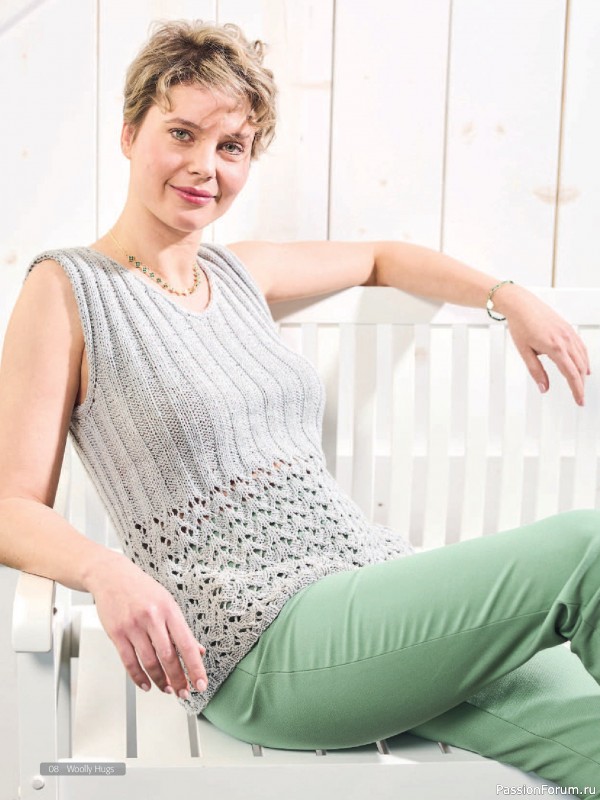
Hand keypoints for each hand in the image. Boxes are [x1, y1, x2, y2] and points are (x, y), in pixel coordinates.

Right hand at [86, 553, 207, 697]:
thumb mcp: (167, 603)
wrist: (111, 576)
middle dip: (178, 679)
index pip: (187, 644)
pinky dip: (139, 677)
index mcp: (169, 610)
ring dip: (160, 680)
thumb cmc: (141, 589)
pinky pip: (129, 661)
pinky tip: (146, 684)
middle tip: (184, 692)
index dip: (195, 667)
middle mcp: (152, 618)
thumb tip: (198, 651)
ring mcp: (133, 626)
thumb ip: (181, 629)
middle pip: (168, 657)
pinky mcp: (117, 633)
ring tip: (167, 689)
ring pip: (149, 662)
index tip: (200, 683)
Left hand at [494, 283, 589, 405]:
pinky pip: (581, 347)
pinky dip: (584, 359)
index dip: (577, 390)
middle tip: (579, 398)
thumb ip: (536, 371)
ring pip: (583, 357)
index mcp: (555, 348)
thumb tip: (544, 388)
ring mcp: (569, 333)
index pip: (571, 375)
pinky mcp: (568, 329)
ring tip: (581, 385)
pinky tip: (584, 366)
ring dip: (583, 373)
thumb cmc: (520, 325)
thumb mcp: (525, 352)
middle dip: (580, 385)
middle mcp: (566, 340)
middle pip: (579, 368)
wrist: (521, 304)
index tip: (579, 401)